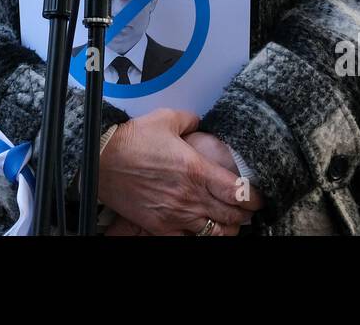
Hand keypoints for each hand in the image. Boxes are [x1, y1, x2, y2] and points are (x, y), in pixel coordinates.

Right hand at [97, 108, 259, 235]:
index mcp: (197, 170)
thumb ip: (190, 120)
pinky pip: (189, 240)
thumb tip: (200, 122)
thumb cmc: (132, 141)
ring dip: (227, 227)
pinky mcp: (160, 227)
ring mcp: (176, 215)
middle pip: (232, 215)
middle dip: (245, 214)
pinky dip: (201, 236)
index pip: (238, 191)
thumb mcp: (166, 119)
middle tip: (247, 209)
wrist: (102, 161)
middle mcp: (190, 197)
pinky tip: (203, 229)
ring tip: (229, 221)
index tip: (257, 196)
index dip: (254, 197)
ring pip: (215, 232)